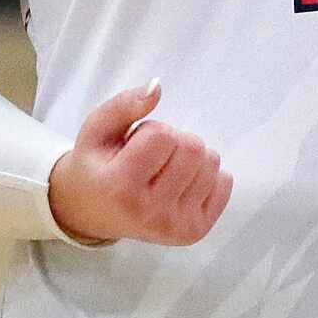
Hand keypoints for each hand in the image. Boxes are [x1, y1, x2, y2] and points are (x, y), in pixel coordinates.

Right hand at [46, 79, 231, 245]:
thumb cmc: (98, 165)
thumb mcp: (97, 129)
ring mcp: (175, 226)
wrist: (91, 211)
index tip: (133, 145)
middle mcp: (149, 212)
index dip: (151, 130)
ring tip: (162, 170)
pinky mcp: (195, 231)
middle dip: (174, 141)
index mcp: (120, 188)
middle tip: (149, 158)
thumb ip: (124, 104)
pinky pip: (225, 181)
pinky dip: (206, 175)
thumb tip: (157, 86)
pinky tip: (178, 184)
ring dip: (190, 156)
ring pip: (212, 162)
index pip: (163, 136)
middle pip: (193, 147)